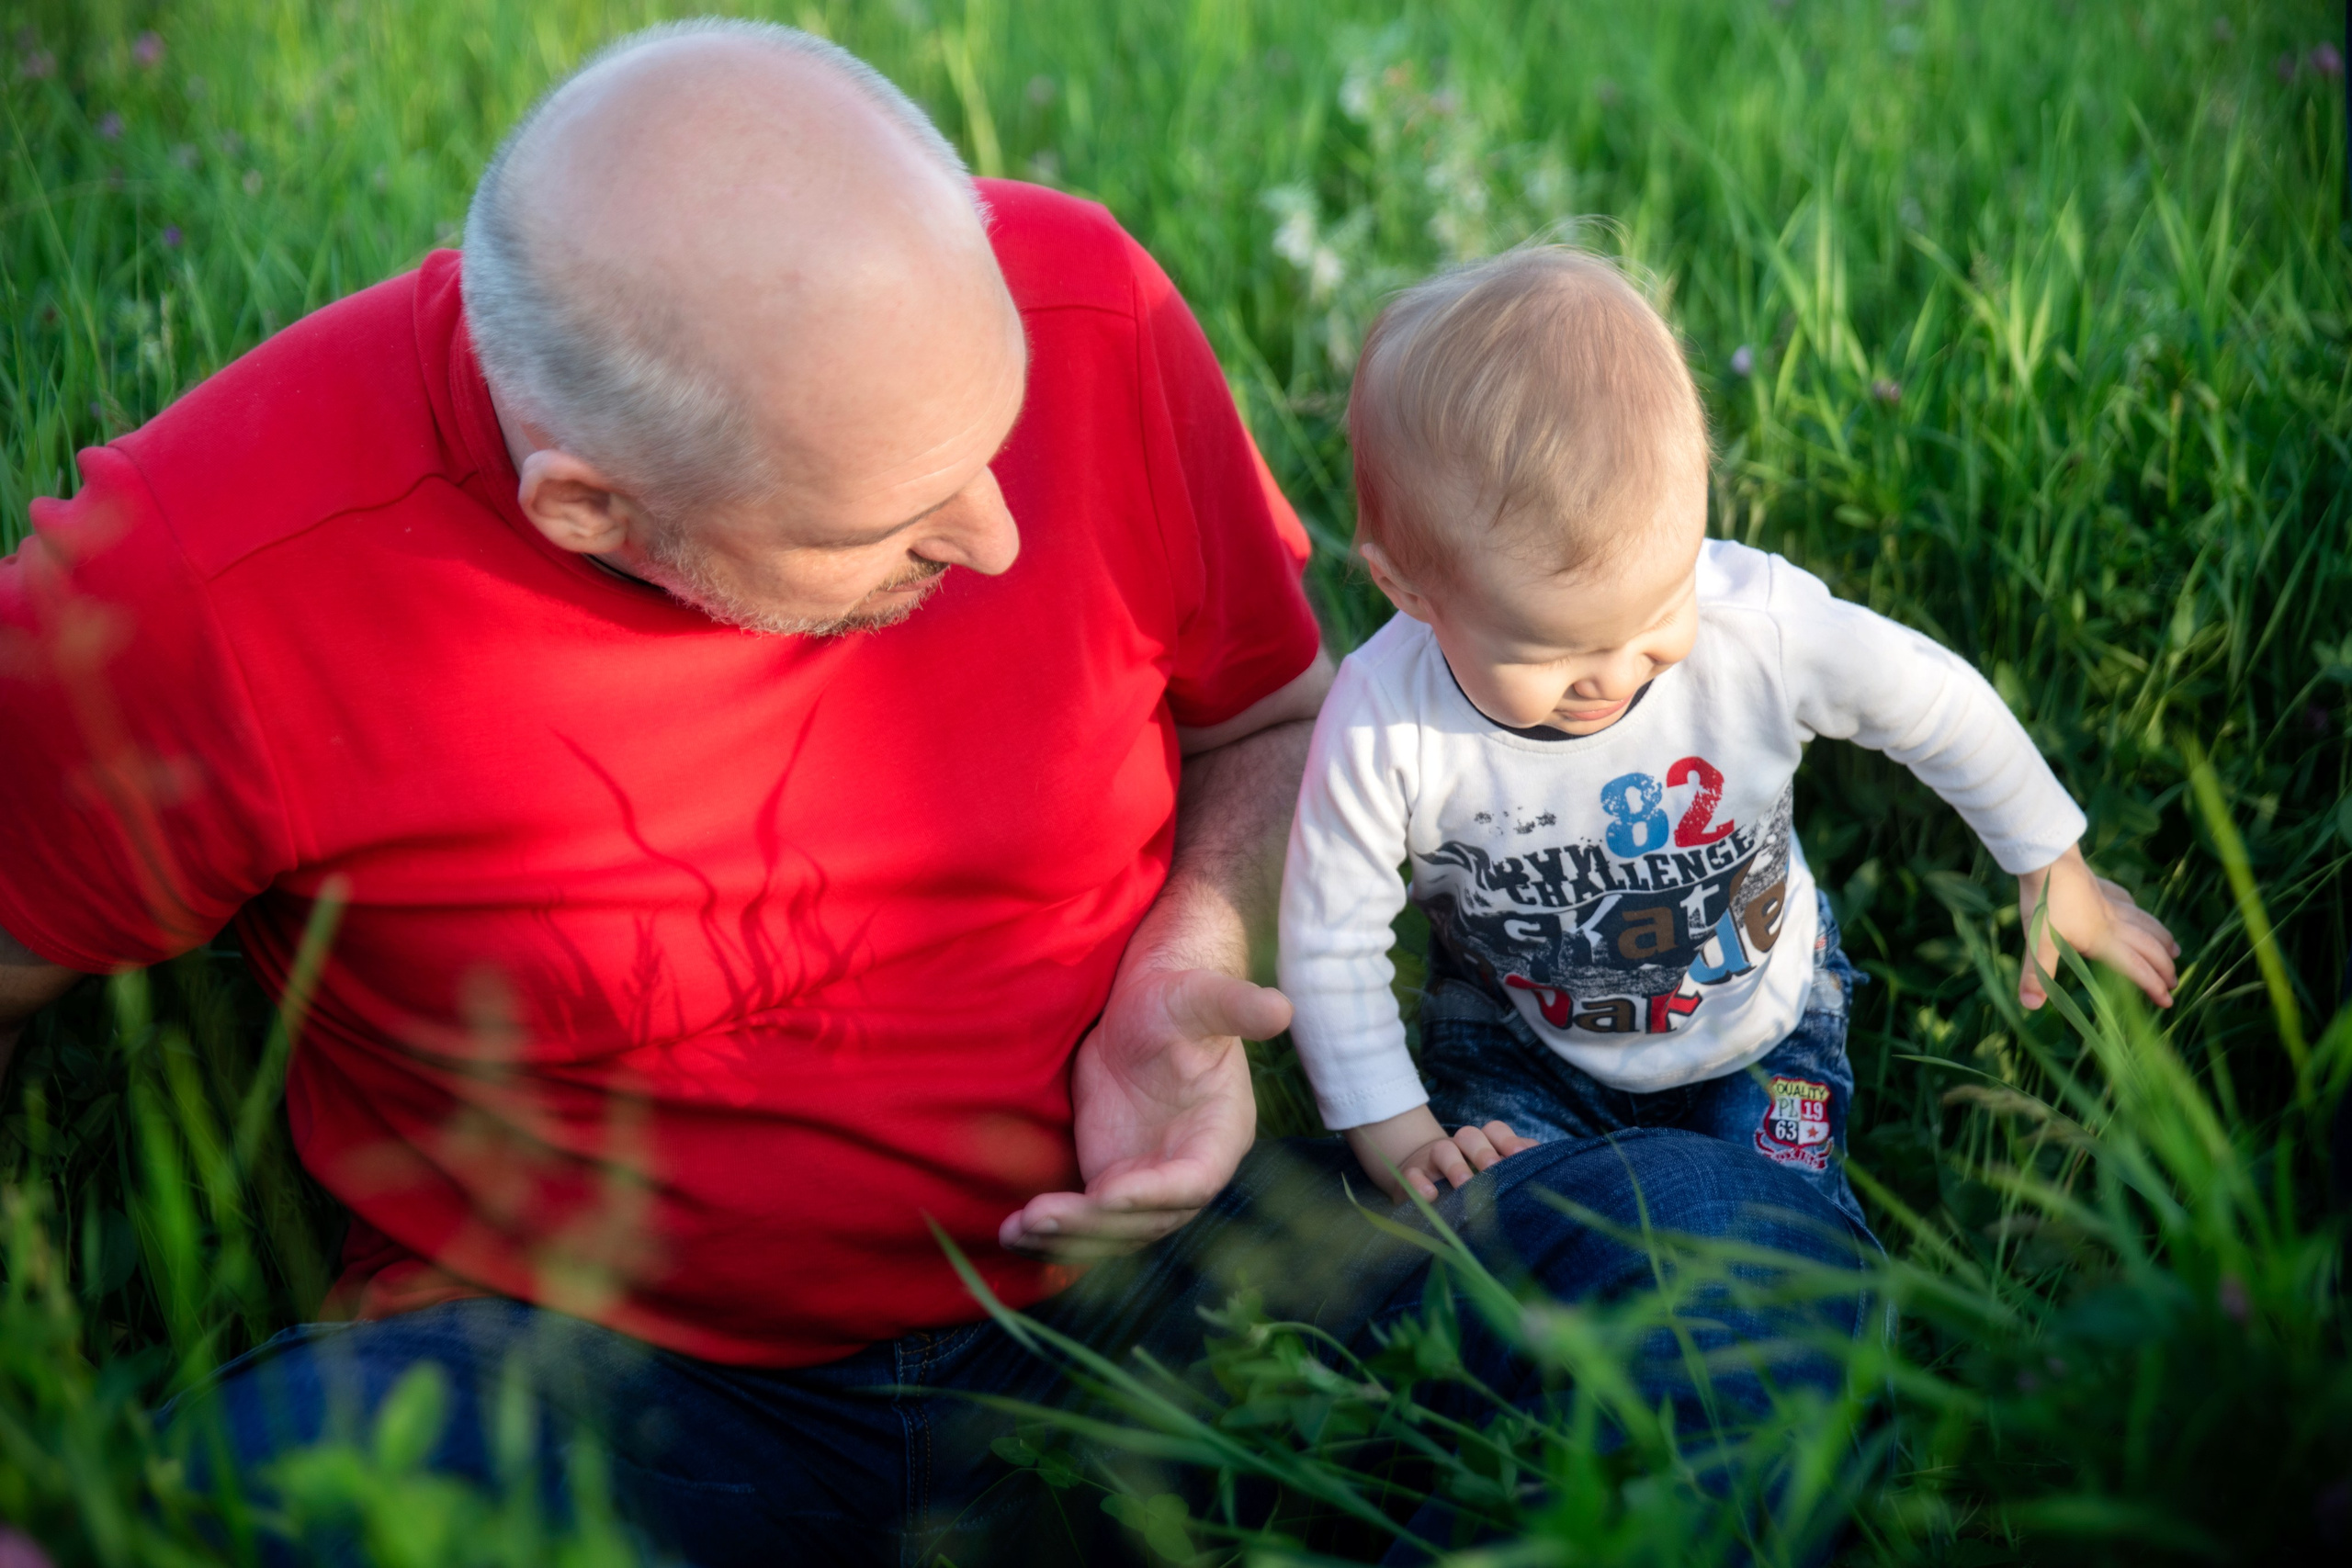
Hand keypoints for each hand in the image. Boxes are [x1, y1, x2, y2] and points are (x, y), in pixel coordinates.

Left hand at [998, 966, 1289, 1261]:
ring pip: (1112, 1229)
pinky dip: (1052, 1231)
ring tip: (1018, 1230)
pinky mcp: (1109, 1180)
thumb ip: (1236, 1006)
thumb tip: (1281, 1008)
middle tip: (1043, 1217)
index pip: (1193, 1181)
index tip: (1105, 1191)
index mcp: (1220, 1135)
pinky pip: (1085, 1219)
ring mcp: (1146, 1182)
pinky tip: (1012, 1233)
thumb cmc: (1177, 999)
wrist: (1143, 1011)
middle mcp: (1186, 1171)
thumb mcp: (1200, 997)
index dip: (1153, 1193)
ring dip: (1067, 1237)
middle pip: (1147, 1219)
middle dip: (1096, 1224)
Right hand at [1344, 1105, 1536, 1203]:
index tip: (1519, 1156)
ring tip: (1464, 1185)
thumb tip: (1550, 1175)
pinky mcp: (1412, 1177)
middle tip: (1493, 1170)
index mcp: (1482, 1145)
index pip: (1496, 1131)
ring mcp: (1433, 1160)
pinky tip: (1430, 1196)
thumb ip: (1517, 1170)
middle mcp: (1459, 1148)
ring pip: (1443, 1149)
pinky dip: (1419, 1183)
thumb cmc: (1469, 1183)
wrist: (1424, 1185)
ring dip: (1455, 1166)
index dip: (1508, 1141)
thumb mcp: (1493, 1176)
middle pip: (1470, 1135)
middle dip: (1484, 1152)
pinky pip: (1412, 1174)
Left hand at [2015, 844, 2179, 1011]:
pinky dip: (2138, 911)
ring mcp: (2108, 902)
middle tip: (2174, 982)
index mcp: (2101, 939)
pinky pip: (2126, 901)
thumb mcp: (2036, 942)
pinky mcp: (2100, 886)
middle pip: (2147, 945)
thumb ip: (2036, 975)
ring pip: (2144, 922)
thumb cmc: (2043, 901)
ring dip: (2161, 937)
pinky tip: (2136, 910)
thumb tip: (2030, 1006)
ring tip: (2174, 949)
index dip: (2152, 985)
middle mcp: (2112, 922)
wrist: (2047, 858)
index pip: (2134, 967)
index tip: (2167, 1002)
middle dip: (2163, 966)